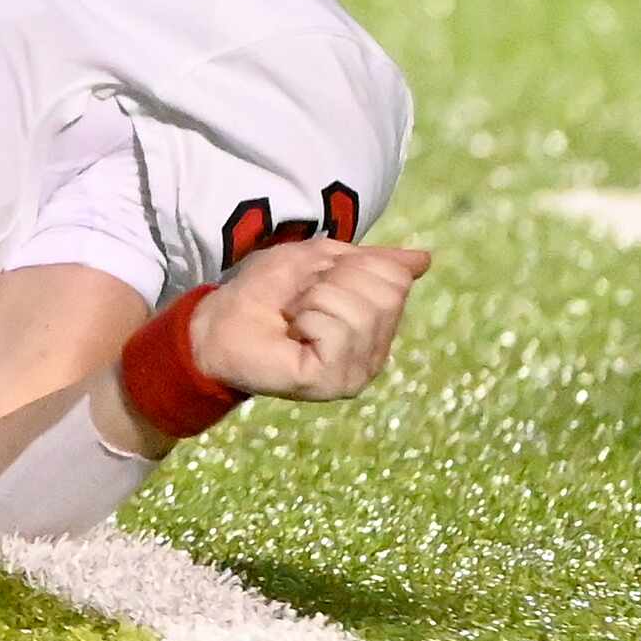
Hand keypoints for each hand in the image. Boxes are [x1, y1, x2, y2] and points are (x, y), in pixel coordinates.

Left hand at [189, 238, 432, 401]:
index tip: (316, 278)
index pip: (395, 277)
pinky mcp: (334, 383)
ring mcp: (358, 373)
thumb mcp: (318, 260)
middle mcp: (375, 354)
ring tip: (295, 316)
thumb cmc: (264, 292)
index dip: (349, 264)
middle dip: (334, 281)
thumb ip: (370, 260)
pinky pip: (338, 331)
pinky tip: (293, 334)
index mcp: (376, 326)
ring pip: (362, 311)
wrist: (217, 323)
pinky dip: (307, 318)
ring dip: (315, 299)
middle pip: (385, 293)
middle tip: (302, 299)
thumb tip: (424, 258)